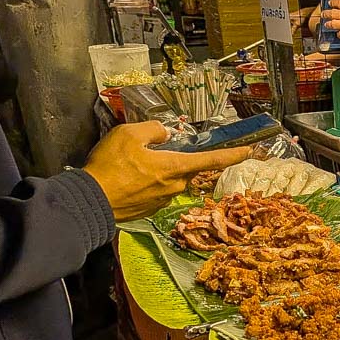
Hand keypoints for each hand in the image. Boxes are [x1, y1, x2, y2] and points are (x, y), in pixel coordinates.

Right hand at [82, 122, 251, 220]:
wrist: (90, 201)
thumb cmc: (109, 167)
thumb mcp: (129, 134)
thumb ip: (153, 130)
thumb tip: (165, 133)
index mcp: (175, 167)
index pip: (212, 159)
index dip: (232, 154)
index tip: (249, 151)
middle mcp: (176, 186)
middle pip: (188, 167)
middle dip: (179, 157)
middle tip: (157, 150)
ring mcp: (164, 200)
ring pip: (172, 178)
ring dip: (161, 169)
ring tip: (133, 163)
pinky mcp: (151, 208)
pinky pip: (158, 189)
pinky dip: (149, 181)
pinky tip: (130, 177)